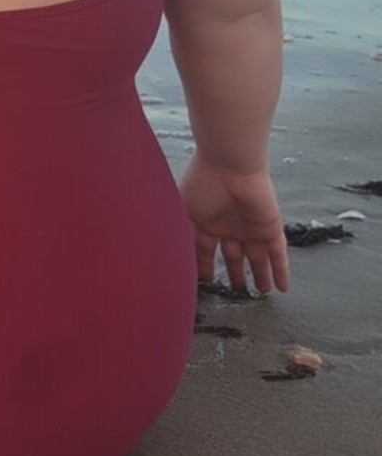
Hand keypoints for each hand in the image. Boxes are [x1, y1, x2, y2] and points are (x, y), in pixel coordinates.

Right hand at [180, 152, 289, 293]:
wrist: (228, 164)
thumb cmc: (202, 181)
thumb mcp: (184, 211)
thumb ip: (182, 235)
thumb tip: (173, 255)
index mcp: (207, 221)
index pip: (206, 249)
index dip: (206, 265)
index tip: (206, 280)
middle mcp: (230, 225)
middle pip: (235, 255)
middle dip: (236, 272)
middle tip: (240, 290)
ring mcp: (251, 227)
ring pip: (258, 257)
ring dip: (260, 274)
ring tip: (263, 291)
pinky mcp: (270, 227)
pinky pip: (277, 253)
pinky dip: (281, 270)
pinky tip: (283, 287)